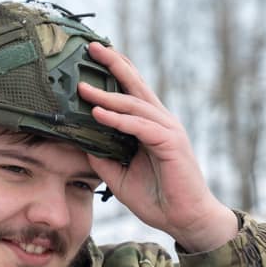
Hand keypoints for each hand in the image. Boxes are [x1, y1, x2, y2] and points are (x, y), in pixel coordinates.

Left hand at [78, 42, 237, 252]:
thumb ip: (102, 158)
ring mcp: (168, 130)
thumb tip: (79, 142)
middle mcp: (161, 121)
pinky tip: (99, 115)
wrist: (186, 219)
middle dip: (114, 64)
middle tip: (91, 47)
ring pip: (135, 104)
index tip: (92, 57)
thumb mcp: (120, 177)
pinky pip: (140, 126)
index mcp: (151, 126)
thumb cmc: (158, 199)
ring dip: (107, 95)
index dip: (115, 72)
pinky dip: (118, 120)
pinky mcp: (171, 143)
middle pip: (136, 85)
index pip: (132, 92)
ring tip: (82, 87)